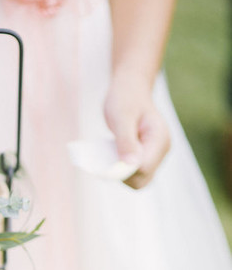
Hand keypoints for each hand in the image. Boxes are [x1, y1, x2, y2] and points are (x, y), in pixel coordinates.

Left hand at [104, 71, 170, 188]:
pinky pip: (133, 174)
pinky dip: (121, 169)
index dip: (124, 170)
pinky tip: (112, 156)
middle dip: (122, 175)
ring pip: (138, 180)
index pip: (143, 169)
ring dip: (120, 174)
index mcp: (160, 139)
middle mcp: (161, 150)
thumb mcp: (121, 117)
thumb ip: (126, 141)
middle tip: (108, 157)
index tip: (107, 160)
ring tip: (111, 154)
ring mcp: (155, 155)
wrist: (130, 89)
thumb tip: (131, 166)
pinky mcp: (146, 157)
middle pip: (142, 180)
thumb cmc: (125, 98)